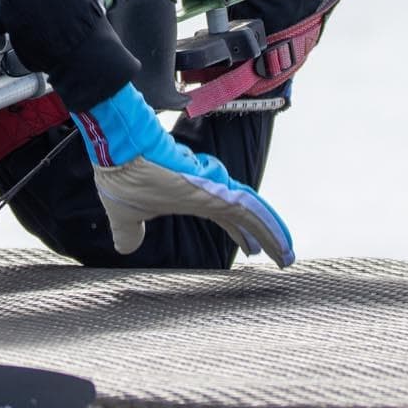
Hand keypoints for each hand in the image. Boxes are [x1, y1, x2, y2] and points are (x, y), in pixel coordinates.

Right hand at [73, 83, 295, 266]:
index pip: (225, 218)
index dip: (240, 233)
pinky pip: (248, 210)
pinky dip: (265, 225)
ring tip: (287, 255)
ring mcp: (212, 189)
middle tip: (283, 256)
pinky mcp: (213, 189)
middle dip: (264, 236)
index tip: (252, 250)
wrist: (120, 151)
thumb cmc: (122, 176)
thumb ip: (129, 232)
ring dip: (272, 235)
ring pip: (252, 214)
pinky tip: (278, 242)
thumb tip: (125, 248)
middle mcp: (207, 192)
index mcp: (191, 197)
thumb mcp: (125, 216)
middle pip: (245, 216)